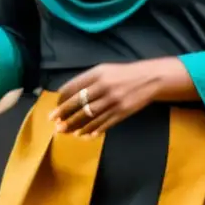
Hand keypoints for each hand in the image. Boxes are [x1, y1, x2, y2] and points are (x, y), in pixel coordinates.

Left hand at [50, 62, 166, 136]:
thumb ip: (88, 80)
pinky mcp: (122, 112)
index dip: (62, 99)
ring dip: (75, 125)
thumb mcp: (105, 70)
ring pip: (89, 116)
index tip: (56, 106)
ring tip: (66, 131)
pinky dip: (93, 130)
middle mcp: (104, 87)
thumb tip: (69, 94)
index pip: (73, 87)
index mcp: (98, 74)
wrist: (150, 79)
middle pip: (78, 103)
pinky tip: (85, 135)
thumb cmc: (124, 74)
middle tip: (55, 122)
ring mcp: (113, 101)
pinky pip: (103, 123)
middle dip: (63, 113)